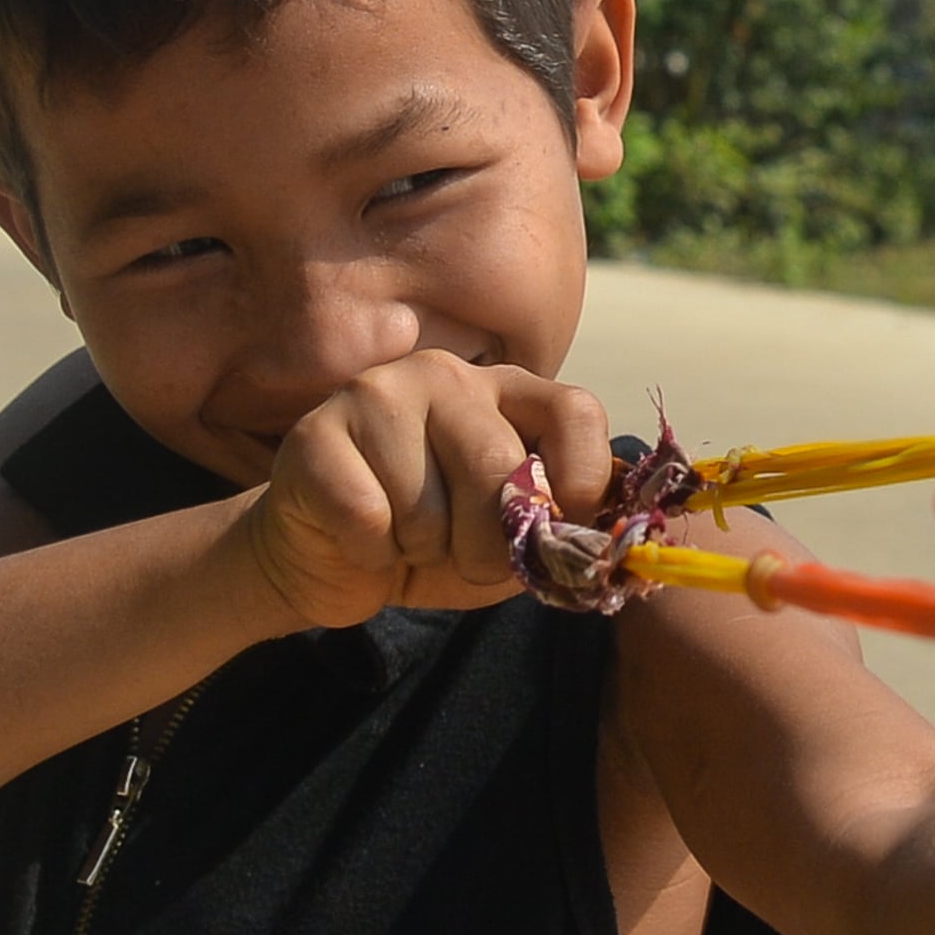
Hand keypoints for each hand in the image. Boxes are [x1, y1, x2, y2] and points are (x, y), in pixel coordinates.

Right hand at [241, 356, 610, 630]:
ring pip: (430, 505)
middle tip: (459, 556)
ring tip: (400, 536)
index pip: (575, 412)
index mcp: (505, 389)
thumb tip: (618, 537)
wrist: (325, 561)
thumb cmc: (428, 545)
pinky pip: (368, 517)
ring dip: (420, 550)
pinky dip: (369, 551)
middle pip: (500, 468)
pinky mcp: (317, 434)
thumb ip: (559, 529)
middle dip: (487, 546)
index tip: (559, 534)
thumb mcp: (509, 542)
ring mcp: (376, 394)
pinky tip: (358, 536)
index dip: (583, 484)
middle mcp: (445, 374)